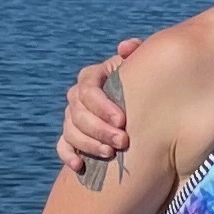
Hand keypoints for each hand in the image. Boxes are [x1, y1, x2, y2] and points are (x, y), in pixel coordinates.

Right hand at [57, 42, 144, 178]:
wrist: (150, 111)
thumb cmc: (150, 85)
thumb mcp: (148, 68)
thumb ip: (140, 54)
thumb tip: (127, 47)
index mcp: (95, 78)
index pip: (88, 88)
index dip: (101, 105)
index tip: (123, 121)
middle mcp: (81, 97)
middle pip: (78, 112)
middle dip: (98, 128)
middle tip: (123, 142)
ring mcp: (75, 117)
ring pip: (70, 130)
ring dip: (87, 143)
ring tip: (110, 154)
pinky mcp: (74, 137)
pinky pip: (63, 145)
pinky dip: (68, 155)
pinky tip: (80, 166)